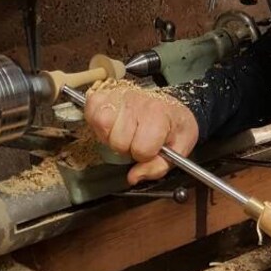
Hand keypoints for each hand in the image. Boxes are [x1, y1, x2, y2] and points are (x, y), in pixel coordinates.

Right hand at [83, 86, 198, 184]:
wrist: (167, 104)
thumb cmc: (172, 123)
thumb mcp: (180, 146)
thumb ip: (159, 166)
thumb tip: (134, 177)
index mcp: (159, 115)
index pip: (141, 149)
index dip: (145, 155)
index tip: (149, 148)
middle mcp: (138, 102)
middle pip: (119, 141)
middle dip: (126, 147)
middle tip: (135, 139)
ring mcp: (119, 95)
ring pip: (102, 126)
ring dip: (110, 136)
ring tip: (122, 132)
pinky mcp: (103, 94)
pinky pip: (91, 113)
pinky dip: (97, 123)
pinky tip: (112, 124)